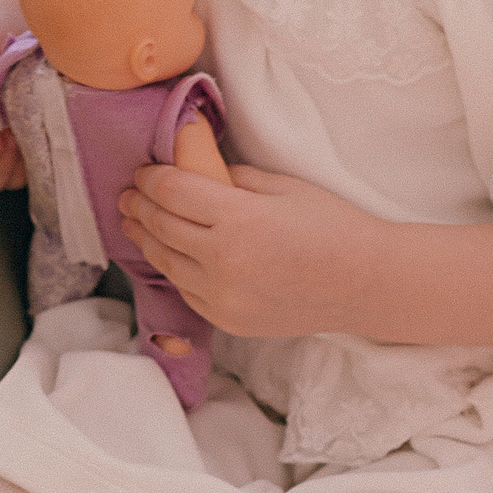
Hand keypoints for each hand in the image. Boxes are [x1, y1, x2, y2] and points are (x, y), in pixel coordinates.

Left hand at [119, 161, 382, 337]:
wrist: (365, 284)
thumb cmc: (332, 226)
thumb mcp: (282, 187)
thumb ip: (233, 180)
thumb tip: (197, 174)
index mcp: (238, 220)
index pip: (173, 193)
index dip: (151, 179)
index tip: (142, 171)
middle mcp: (223, 262)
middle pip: (161, 228)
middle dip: (139, 207)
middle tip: (127, 195)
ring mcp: (223, 297)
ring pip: (166, 263)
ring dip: (146, 239)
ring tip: (134, 223)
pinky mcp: (228, 320)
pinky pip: (186, 291)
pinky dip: (173, 269)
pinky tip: (167, 254)